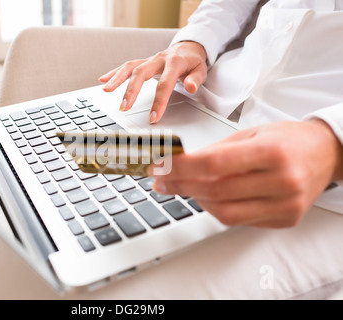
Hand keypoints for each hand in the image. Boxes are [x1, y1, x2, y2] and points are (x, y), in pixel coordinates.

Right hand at [99, 41, 207, 123]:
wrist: (189, 47)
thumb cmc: (193, 62)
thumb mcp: (201, 70)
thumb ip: (195, 79)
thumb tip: (191, 87)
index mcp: (174, 63)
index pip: (165, 84)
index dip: (159, 102)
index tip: (153, 118)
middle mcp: (159, 59)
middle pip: (141, 73)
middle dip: (131, 91)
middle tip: (124, 107)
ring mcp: (149, 60)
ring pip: (130, 67)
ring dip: (117, 79)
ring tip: (106, 90)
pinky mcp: (143, 62)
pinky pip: (127, 66)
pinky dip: (114, 73)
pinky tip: (103, 79)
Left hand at [149, 120, 342, 227]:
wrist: (326, 154)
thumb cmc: (288, 139)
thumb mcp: (252, 133)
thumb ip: (217, 151)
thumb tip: (180, 164)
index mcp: (272, 152)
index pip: (214, 163)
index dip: (181, 168)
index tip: (160, 167)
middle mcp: (282, 181)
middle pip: (215, 191)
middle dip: (180, 186)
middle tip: (161, 181)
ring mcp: (285, 205)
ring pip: (224, 213)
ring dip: (197, 200)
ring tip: (184, 187)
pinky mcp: (285, 219)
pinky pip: (239, 220)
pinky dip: (218, 209)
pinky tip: (210, 196)